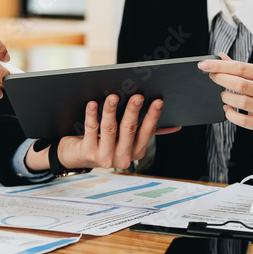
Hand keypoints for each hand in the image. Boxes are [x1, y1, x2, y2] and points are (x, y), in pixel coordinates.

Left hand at [56, 94, 179, 169]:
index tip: (158, 101)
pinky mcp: (88, 153)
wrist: (77, 156)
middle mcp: (122, 157)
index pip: (147, 132)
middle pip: (129, 129)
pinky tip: (92, 104)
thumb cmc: (105, 142)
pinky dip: (92, 115)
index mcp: (136, 152)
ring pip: (109, 129)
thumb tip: (175, 126)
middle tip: (137, 96)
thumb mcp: (127, 140)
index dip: (153, 116)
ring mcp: (105, 157)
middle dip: (133, 111)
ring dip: (111, 110)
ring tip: (113, 97)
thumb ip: (146, 131)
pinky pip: (91, 129)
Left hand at [198, 53, 252, 139]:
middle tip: (212, 77)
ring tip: (224, 95)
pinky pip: (241, 120)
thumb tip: (220, 57)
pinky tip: (228, 109)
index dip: (220, 66)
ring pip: (239, 101)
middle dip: (220, 79)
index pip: (241, 67)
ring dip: (225, 97)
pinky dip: (230, 113)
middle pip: (239, 83)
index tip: (204, 65)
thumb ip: (240, 68)